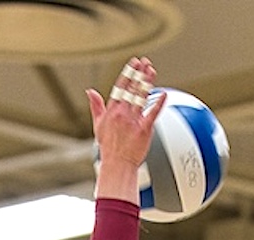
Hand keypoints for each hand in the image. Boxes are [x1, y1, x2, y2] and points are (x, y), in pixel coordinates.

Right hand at [86, 57, 164, 201]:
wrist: (117, 164)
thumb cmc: (109, 147)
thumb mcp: (98, 124)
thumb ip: (96, 106)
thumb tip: (90, 91)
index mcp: (112, 111)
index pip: (120, 87)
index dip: (128, 73)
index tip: (133, 63)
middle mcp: (122, 113)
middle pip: (132, 88)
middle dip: (139, 73)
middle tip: (145, 61)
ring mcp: (133, 120)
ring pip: (141, 97)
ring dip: (147, 82)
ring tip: (152, 70)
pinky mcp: (144, 129)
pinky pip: (153, 113)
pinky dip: (158, 103)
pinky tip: (163, 94)